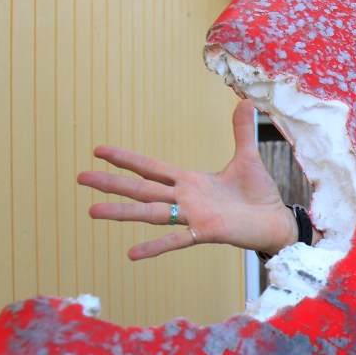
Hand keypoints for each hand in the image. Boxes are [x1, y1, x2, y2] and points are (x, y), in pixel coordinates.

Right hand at [77, 99, 297, 259]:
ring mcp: (193, 216)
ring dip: (122, 211)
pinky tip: (131, 254)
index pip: (151, 167)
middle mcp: (185, 198)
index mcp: (190, 180)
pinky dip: (155, 246)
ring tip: (92, 210)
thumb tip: (246, 100)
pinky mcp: (206, 232)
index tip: (98, 150)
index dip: (126, 159)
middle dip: (112, 182)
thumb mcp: (247, 157)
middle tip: (80, 177)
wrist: (276, 220)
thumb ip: (241, 131)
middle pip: (142, 188)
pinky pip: (176, 240)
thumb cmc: (258, 193)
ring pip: (151, 212)